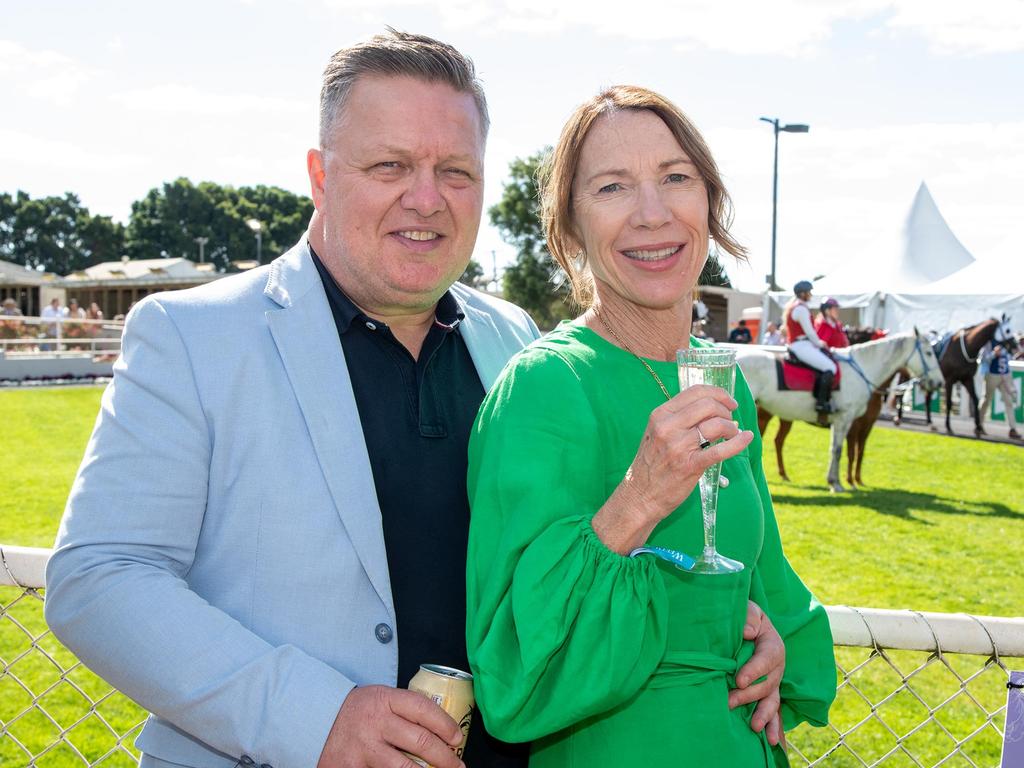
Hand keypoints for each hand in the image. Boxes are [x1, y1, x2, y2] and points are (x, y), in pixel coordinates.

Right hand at [317, 685, 464, 767]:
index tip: (457, 738)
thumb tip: (441, 729)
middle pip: (421, 742)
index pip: (424, 709)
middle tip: (458, 765)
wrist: (313, 719)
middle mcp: (376, 722)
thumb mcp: (380, 699)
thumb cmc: (356, 711)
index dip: (446, 725)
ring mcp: (364, 748)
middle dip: (446, 757)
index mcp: (385, 699)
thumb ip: (404, 710)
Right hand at [593, 384, 752, 552]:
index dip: (718, 393)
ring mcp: (678, 446)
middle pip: (708, 405)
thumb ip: (678, 420)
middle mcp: (668, 427)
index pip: (694, 392)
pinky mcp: (689, 466)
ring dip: (731, 427)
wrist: (639, 496)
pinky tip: (746, 438)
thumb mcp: (657, 433)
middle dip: (726, 409)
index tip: (729, 401)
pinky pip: (720, 450)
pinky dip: (738, 443)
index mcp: (660, 415)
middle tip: (731, 419)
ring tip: (733, 434)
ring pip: (716, 424)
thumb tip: (712, 409)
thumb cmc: (651, 465)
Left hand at [729, 601, 785, 745]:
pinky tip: (769, 741)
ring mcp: (773, 681)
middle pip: (767, 683)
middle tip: (730, 702)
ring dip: (765, 715)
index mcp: (773, 645)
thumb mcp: (749, 610)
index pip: (766, 659)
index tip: (738, 680)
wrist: (746, 625)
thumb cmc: (746, 617)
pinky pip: (772, 710)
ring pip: (772, 700)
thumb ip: (750, 616)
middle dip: (749, 695)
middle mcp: (777, 667)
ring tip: (756, 728)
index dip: (754, 670)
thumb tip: (747, 632)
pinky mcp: (767, 693)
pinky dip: (772, 725)